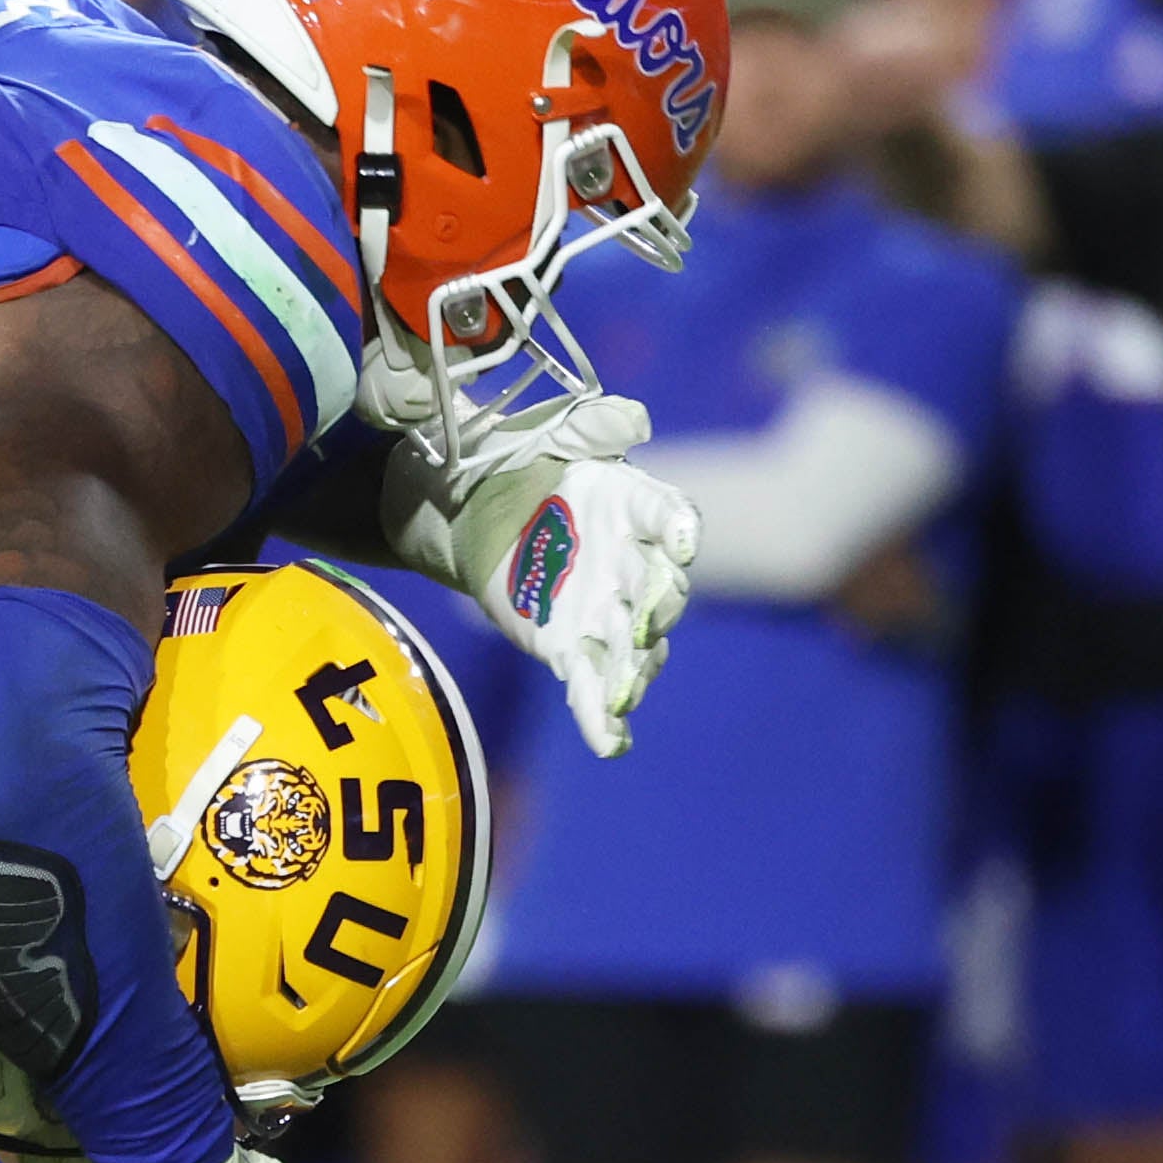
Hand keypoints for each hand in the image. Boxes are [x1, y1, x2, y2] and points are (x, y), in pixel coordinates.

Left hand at [488, 450, 696, 756]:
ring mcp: (606, 613)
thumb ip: (591, 425)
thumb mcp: (553, 432)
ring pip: (635, 651)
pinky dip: (602, 718)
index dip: (677, 528)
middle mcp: (634, 564)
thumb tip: (629, 418)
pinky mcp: (569, 648)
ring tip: (623, 694)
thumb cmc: (532, 462)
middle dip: (657, 610)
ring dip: (633, 673)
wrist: (484, 505)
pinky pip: (592, 687)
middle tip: (643, 624)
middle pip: (661, 594)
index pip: (668, 516)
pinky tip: (610, 743)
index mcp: (636, 505)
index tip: (679, 539)